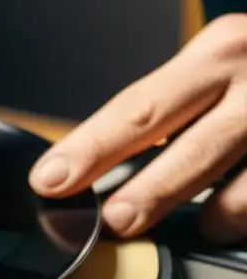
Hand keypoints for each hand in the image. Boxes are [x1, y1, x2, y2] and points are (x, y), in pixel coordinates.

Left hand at [29, 13, 246, 242]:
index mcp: (219, 51)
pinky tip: (229, 221)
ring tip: (195, 227)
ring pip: (245, 184)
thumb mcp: (224, 63)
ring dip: (213, 214)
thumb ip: (175, 106)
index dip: (90, 148)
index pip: (138, 107)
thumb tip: (102, 162)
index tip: (51, 179)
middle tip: (116, 221)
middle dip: (148, 192)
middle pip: (190, 146)